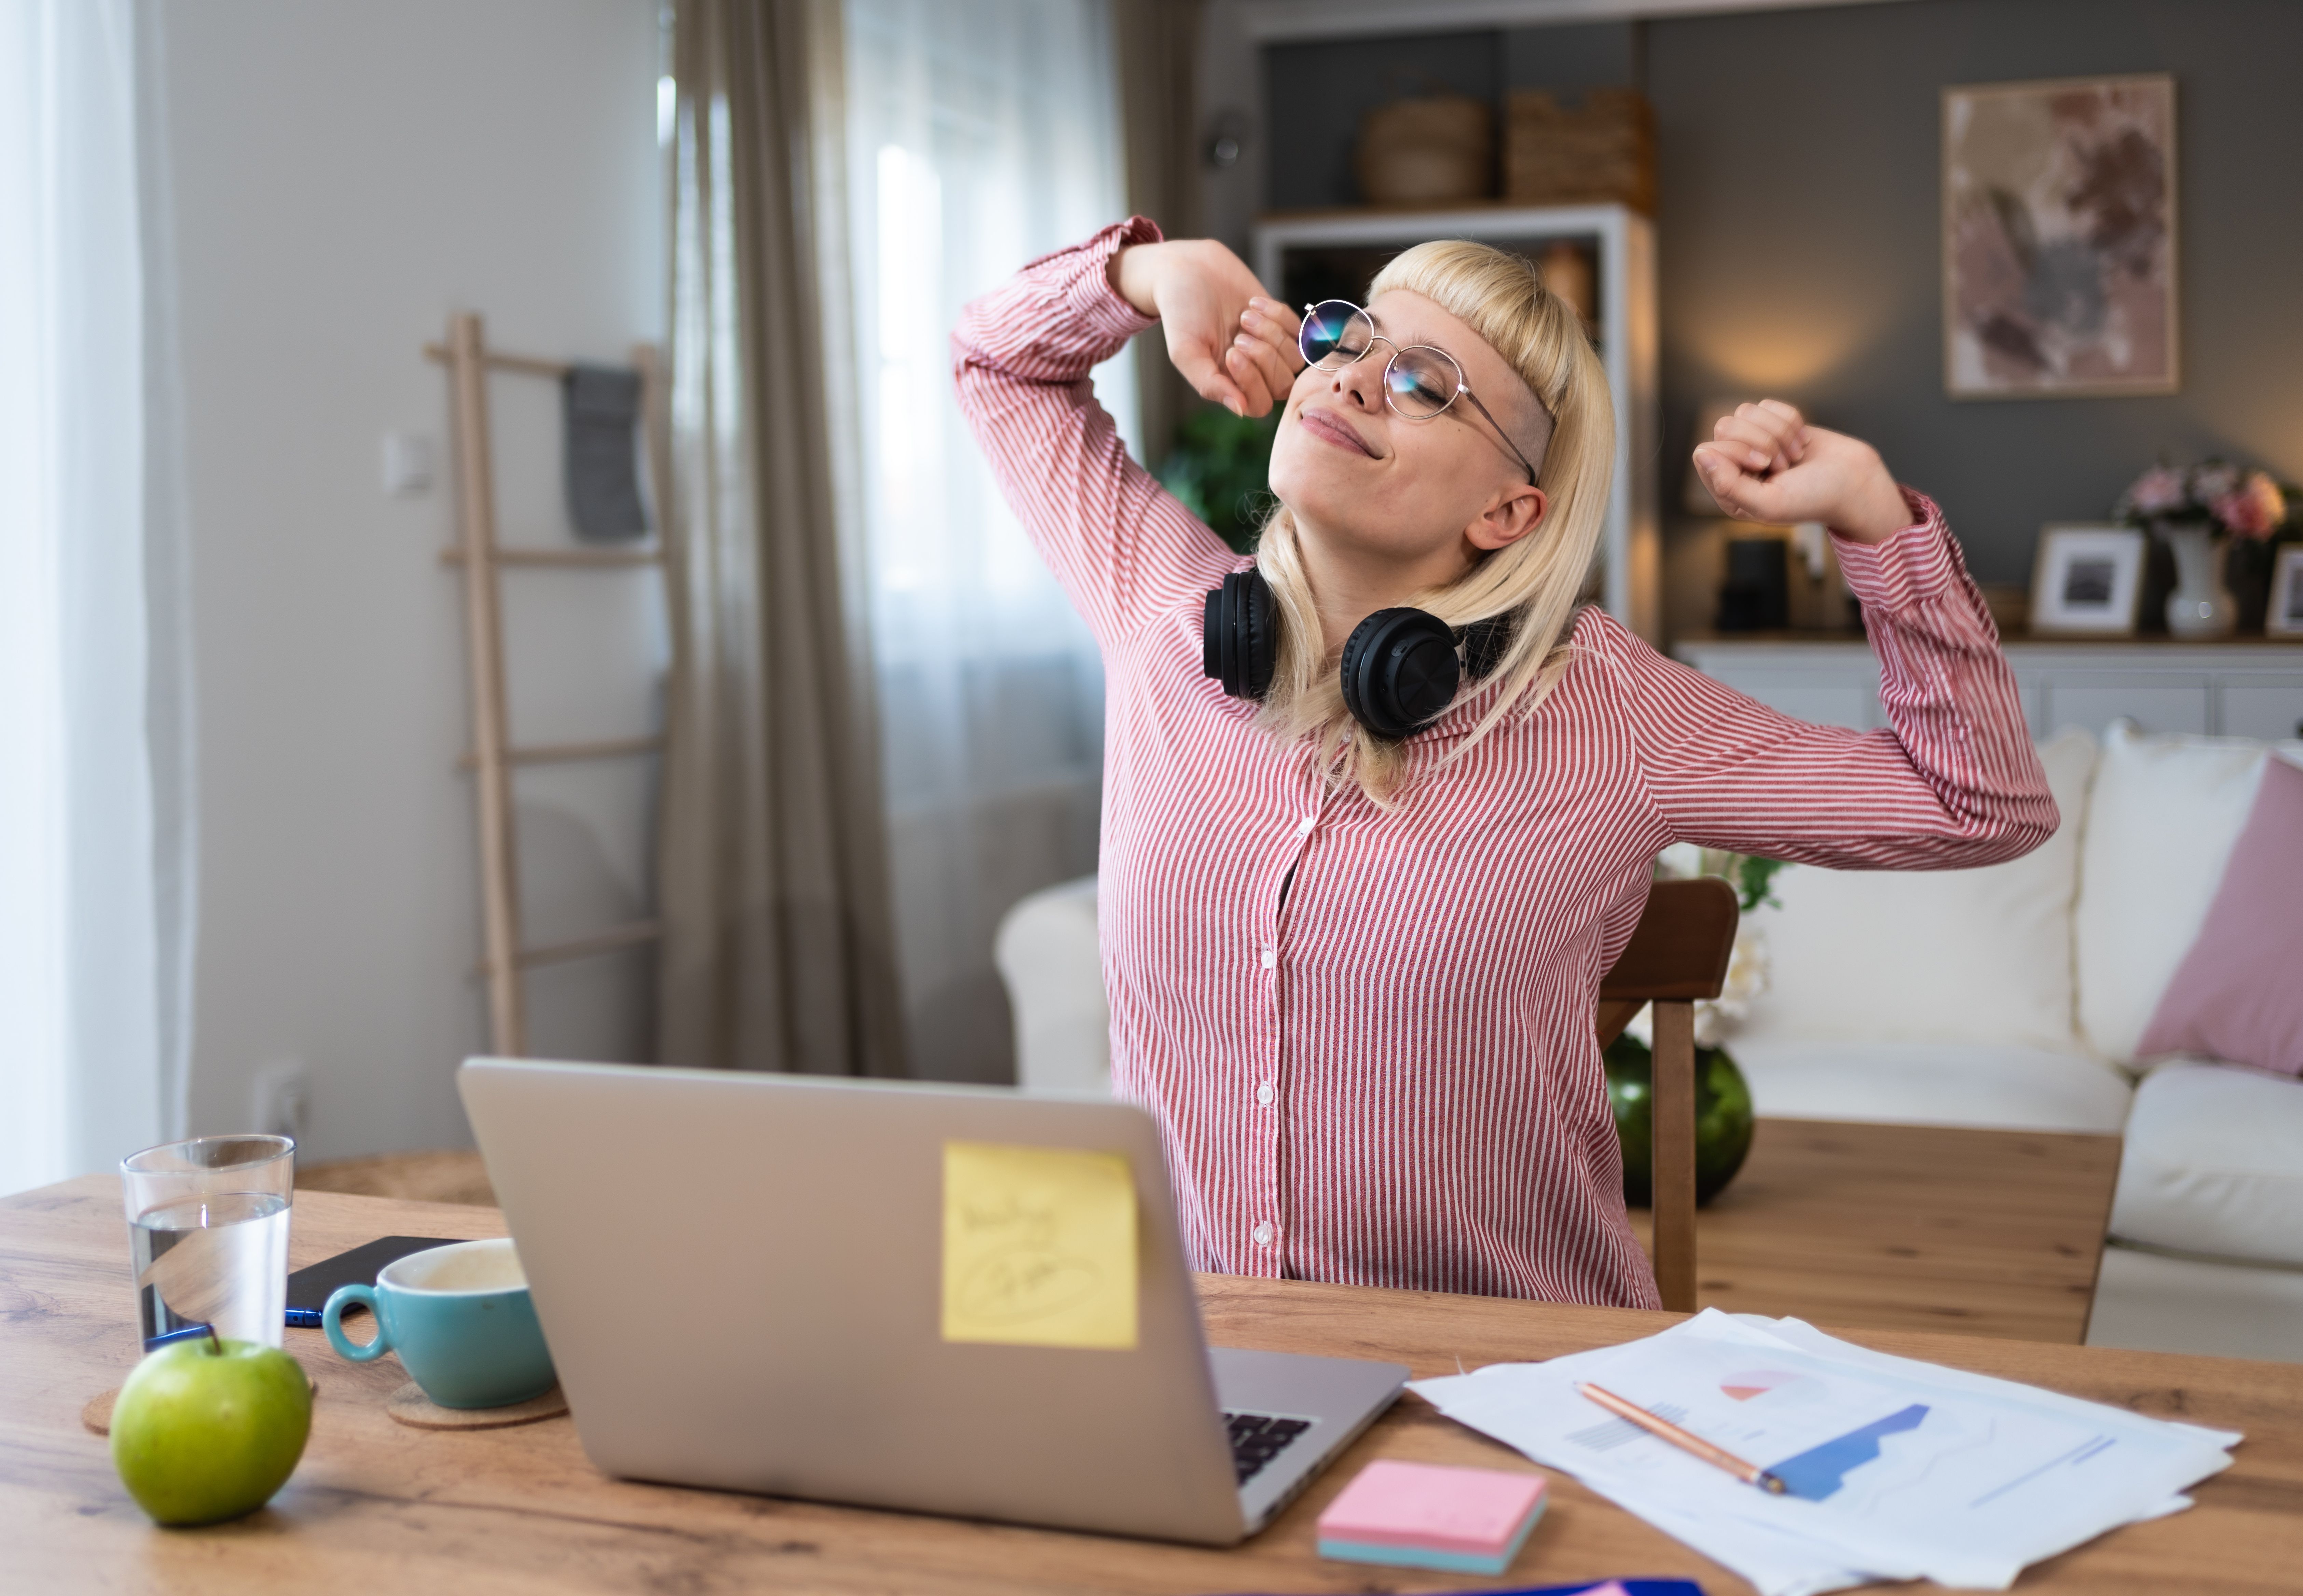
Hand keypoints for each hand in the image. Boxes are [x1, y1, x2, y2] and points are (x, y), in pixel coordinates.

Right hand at [1110, 240, 1301, 416]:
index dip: (1251, 381)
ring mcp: (1270, 347)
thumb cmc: (1181, 314)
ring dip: (1271, 334)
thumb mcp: (1185, 352)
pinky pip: (1300, 331)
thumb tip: (1240, 410)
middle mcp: (1253, 372)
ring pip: (1294, 360)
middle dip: (1262, 356)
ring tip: (1244, 315)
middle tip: (1237, 334)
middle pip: (1282, 385)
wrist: (1188, 270)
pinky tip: (1253, 303)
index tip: (1230, 352)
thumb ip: (1209, 384)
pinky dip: (1279, 315)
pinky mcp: (1281, 323)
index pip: (1259, 405)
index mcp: (1229, 385)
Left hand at [1691, 400, 1912, 542]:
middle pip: (1725, 426)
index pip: (1708, 452)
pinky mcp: (1774, 424)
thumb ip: (1728, 485)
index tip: (1766, 467)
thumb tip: (1701, 454)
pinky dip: (1791, 420)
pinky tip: (1802, 443)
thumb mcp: (1768, 503)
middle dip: (1762, 441)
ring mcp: (1754, 442)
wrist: (1854, 482)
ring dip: (1779, 432)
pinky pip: (1768, 404)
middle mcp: (1736, 465)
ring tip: (1795, 456)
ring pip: (1746, 412)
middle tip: (1784, 464)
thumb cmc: (1813, 498)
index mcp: (1727, 490)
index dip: (1738, 453)